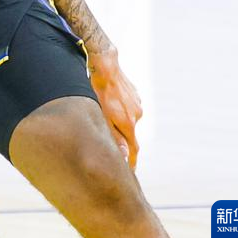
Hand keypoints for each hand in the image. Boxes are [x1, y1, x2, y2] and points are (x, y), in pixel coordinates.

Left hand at [87, 48, 141, 168]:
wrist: (105, 64)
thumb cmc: (99, 91)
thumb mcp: (102, 115)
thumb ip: (114, 136)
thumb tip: (124, 156)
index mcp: (129, 123)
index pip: (133, 150)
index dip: (131, 162)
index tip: (129, 173)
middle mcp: (137, 115)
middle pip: (130, 134)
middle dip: (123, 141)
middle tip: (112, 145)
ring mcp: (137, 104)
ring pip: (128, 120)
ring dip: (120, 121)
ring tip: (107, 116)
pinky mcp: (135, 95)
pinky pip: (128, 107)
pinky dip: (122, 109)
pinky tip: (112, 103)